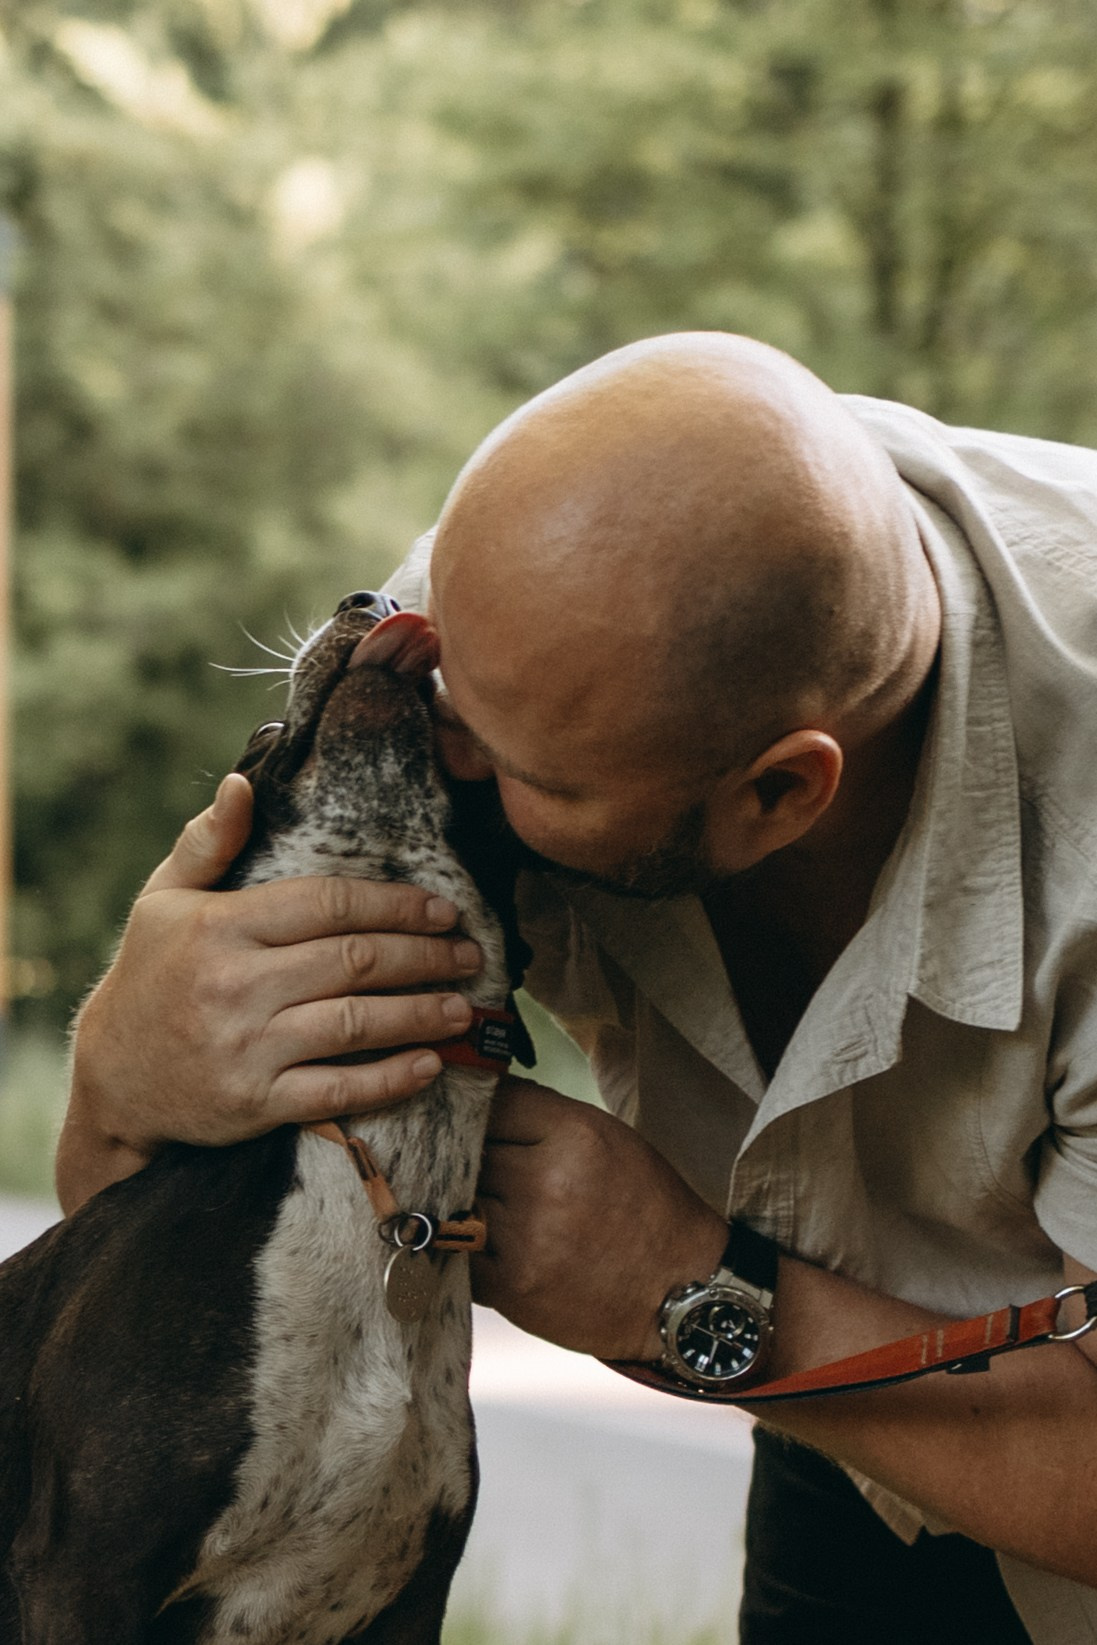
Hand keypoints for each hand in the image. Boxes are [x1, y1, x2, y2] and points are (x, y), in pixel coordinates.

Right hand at [60, 773, 481, 1210]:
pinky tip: (430, 1063)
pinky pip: (338, 1090)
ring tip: (464, 1006)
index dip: (395, 904)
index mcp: (221, 926)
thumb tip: (242, 783)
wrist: (112, 1079)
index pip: (329, 904)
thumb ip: (207, 841)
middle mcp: (235, 985)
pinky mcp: (255, 1103)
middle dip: (425, 956)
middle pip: (355, 961)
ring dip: (421, 1014)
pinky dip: (391, 1079)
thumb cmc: (151, 975)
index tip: (442, 909)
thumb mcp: (164, 899)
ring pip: (356, 1023)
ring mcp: (247, 1047)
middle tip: (470, 954)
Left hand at [471, 1078, 727, 1360]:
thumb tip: (482, 1098)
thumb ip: (544, 1117)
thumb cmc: (646, 1207)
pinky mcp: (511, 1286)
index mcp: (576, 1135)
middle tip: (471, 1160)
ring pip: (459, 1200)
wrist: (680, 1290)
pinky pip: (459, 1253)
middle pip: (470, 1150)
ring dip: (463, 1200)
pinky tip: (486, 1241)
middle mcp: (547, 1182)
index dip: (479, 1108)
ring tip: (484, 1202)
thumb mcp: (608, 1138)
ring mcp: (526, 1238)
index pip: (494, 1102)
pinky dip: (465, 1246)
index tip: (472, 1115)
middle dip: (468, 1155)